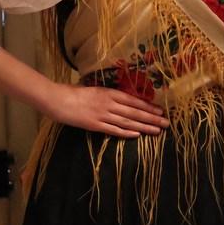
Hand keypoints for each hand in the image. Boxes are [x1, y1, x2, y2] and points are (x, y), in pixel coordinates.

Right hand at [43, 83, 168, 138]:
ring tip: (157, 131)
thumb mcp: (94, 89)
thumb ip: (107, 95)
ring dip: (143, 127)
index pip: (134, 100)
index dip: (148, 106)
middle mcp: (109, 103)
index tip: (160, 111)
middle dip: (152, 118)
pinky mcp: (95, 125)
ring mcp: (102, 115)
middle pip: (134, 112)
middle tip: (166, 123)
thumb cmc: (73, 92)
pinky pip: (113, 130)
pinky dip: (126, 132)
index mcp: (109, 92)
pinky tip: (137, 134)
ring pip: (128, 121)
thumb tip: (120, 99)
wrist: (57, 99)